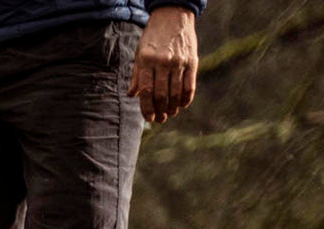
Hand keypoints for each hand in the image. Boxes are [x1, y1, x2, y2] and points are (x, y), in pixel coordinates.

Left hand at [128, 8, 197, 124]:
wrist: (173, 15)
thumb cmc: (153, 38)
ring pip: (176, 93)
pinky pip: (189, 86)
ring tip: (171, 113)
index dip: (147, 109)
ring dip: (173, 108)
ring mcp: (178, 61)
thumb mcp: (140, 53)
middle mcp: (163, 61)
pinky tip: (182, 104)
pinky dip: (186, 99)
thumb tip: (131, 95)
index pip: (146, 91)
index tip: (149, 118)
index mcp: (146, 60)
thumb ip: (137, 75)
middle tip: (161, 118)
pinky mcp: (192, 60)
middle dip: (161, 111)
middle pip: (161, 95)